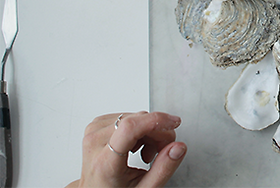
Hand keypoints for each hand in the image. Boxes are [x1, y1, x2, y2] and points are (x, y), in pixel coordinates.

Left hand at [66, 111, 185, 187]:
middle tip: (160, 152)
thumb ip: (163, 169)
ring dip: (149, 133)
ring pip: (136, 117)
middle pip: (138, 121)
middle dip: (158, 133)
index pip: (129, 128)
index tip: (173, 123)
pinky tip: (136, 146)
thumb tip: (178, 147)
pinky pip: (129, 117)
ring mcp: (94, 131)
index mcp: (104, 162)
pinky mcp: (97, 125)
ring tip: (145, 154)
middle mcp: (94, 143)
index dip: (156, 120)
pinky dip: (139, 130)